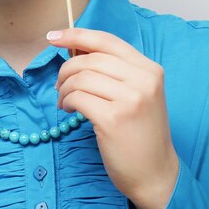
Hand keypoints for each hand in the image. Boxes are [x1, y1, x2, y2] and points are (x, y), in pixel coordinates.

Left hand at [48, 28, 178, 208]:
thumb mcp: (136, 92)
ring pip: (80, 77)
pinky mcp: (113, 119)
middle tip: (59, 84)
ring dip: (64, 88)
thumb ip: (112, 68)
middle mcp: (143, 80)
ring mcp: (130, 100)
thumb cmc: (139, 130)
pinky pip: (77, 97)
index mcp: (149, 69)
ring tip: (64, 100)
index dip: (76, 35)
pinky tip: (68, 110)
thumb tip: (73, 47)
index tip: (53, 36)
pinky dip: (66, 101)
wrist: (155, 173)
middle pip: (89, 59)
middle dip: (66, 69)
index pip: (106, 41)